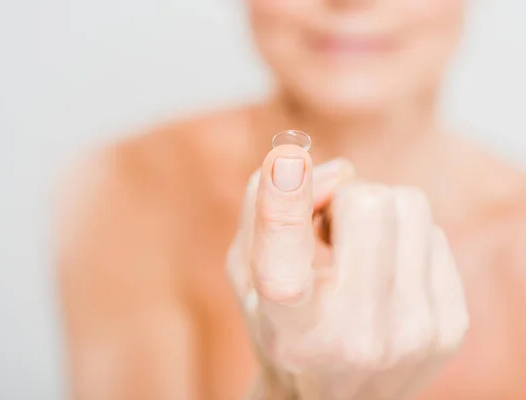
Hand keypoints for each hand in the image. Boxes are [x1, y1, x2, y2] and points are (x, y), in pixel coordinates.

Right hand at [227, 145, 468, 399]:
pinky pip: (433, 233)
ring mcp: (413, 334)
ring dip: (376, 213)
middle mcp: (355, 339)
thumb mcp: (246, 276)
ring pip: (408, 204)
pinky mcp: (451, 326)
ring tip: (357, 252)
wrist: (339, 399)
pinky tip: (385, 275)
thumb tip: (332, 168)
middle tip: (328, 231)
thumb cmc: (283, 325)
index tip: (286, 161)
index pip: (284, 267)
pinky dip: (403, 240)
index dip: (284, 207)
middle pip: (368, 203)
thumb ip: (263, 210)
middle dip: (342, 199)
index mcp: (290, 330)